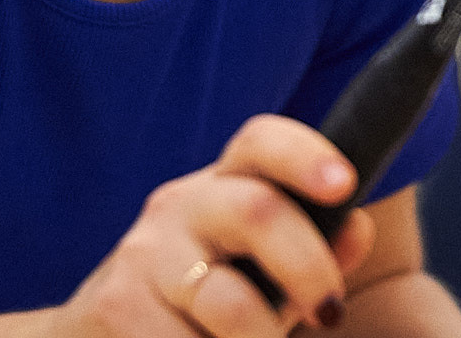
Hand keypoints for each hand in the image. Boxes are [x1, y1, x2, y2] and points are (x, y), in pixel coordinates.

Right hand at [49, 116, 376, 337]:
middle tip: (331, 316)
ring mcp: (145, 254)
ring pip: (228, 302)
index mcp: (226, 183)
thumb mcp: (261, 268)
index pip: (262, 142)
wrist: (102, 329)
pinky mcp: (117, 305)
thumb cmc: (206, 297)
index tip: (345, 184)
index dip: (305, 155)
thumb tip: (357, 228)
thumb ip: (313, 250)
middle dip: (307, 267)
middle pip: (257, 211)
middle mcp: (182, 205)